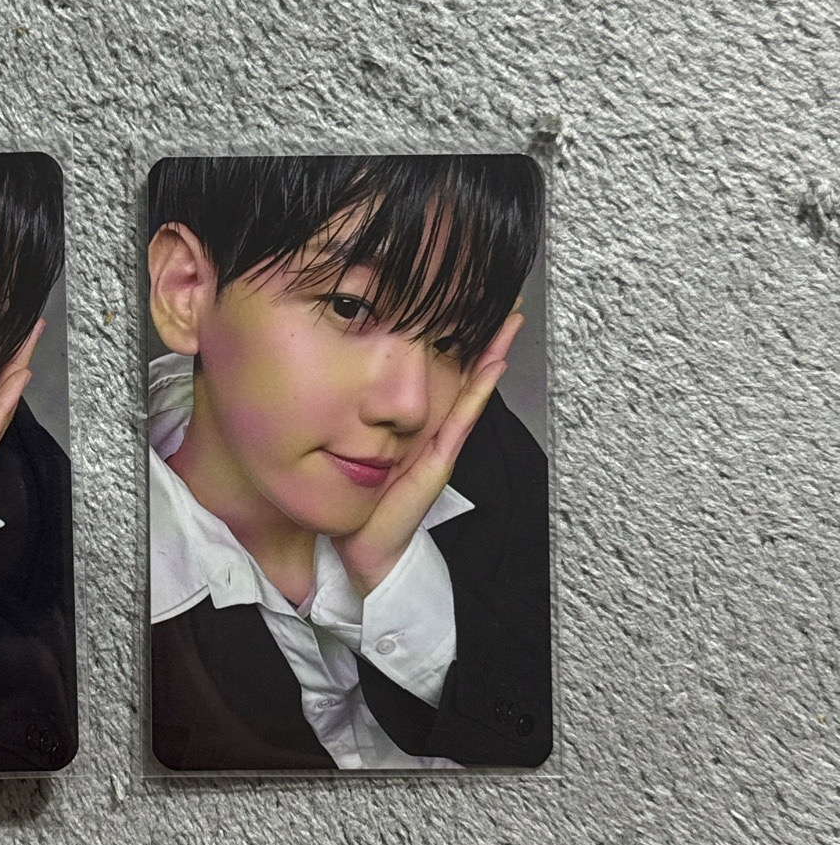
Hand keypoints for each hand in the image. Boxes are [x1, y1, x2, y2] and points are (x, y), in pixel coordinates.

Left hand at [335, 312, 523, 596]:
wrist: (363, 540)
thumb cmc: (360, 498)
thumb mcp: (352, 445)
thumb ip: (352, 419)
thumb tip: (336, 380)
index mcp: (414, 424)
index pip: (438, 374)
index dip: (454, 340)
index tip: (469, 304)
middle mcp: (433, 429)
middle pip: (464, 375)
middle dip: (484, 339)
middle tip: (506, 303)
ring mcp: (440, 443)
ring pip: (471, 391)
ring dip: (491, 357)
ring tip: (508, 323)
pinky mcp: (438, 460)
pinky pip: (461, 420)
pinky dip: (477, 392)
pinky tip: (491, 367)